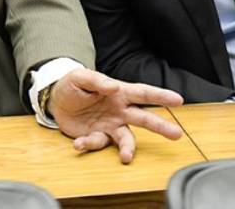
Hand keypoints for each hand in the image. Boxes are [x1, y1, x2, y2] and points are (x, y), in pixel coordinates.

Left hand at [48, 68, 182, 163]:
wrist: (56, 101)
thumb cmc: (73, 85)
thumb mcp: (81, 77)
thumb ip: (98, 81)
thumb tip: (114, 87)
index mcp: (119, 93)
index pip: (143, 93)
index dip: (161, 96)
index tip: (178, 100)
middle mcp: (119, 111)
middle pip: (144, 119)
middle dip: (161, 127)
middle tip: (176, 134)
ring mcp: (109, 125)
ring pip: (126, 139)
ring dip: (128, 149)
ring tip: (127, 157)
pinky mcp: (96, 136)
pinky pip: (98, 143)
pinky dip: (89, 145)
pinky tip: (78, 143)